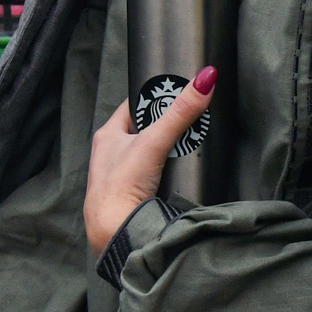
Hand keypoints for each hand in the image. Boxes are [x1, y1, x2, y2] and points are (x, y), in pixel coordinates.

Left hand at [85, 67, 215, 256]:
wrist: (114, 231)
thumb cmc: (121, 185)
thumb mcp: (153, 142)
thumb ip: (179, 113)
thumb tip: (204, 79)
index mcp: (107, 135)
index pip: (133, 106)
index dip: (152, 98)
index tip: (174, 93)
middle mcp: (110, 154)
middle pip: (143, 130)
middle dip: (164, 126)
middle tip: (188, 119)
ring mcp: (120, 176)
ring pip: (148, 153)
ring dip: (166, 150)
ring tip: (187, 144)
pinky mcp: (132, 195)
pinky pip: (152, 175)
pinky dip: (165, 171)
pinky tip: (177, 174)